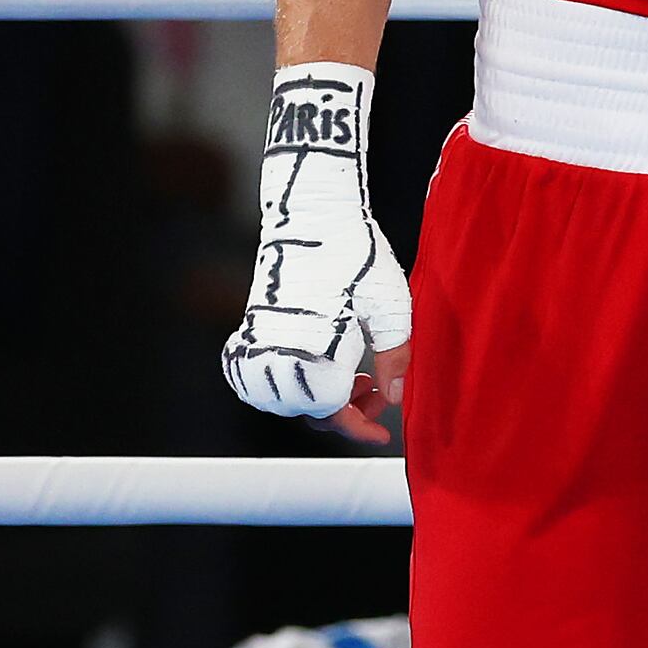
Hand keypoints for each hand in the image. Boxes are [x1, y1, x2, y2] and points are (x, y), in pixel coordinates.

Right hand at [221, 65, 413, 447]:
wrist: (313, 212)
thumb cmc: (358, 253)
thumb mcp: (392, 302)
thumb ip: (395, 353)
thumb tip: (396, 398)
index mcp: (317, 342)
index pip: (328, 408)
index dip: (356, 426)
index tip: (382, 434)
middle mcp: (279, 347)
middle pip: (306, 409)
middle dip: (345, 411)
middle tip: (378, 391)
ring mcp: (259, 340)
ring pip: (284, 398)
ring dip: (319, 400)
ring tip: (358, 378)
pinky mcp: (250, 330)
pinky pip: (262, 379)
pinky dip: (293, 385)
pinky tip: (325, 368)